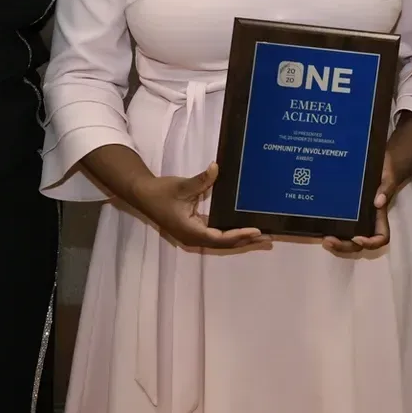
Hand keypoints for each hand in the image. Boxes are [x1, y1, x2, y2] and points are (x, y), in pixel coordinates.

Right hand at [136, 163, 267, 248]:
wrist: (143, 195)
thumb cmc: (161, 192)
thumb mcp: (182, 186)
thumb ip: (201, 180)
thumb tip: (216, 168)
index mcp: (192, 231)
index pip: (220, 237)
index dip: (239, 235)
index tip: (256, 231)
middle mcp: (194, 238)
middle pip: (225, 244)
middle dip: (246, 241)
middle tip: (268, 237)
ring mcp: (194, 235)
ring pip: (221, 242)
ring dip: (240, 239)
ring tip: (261, 237)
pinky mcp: (194, 230)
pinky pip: (216, 236)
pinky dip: (231, 234)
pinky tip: (243, 230)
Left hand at [323, 152, 395, 253]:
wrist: (377, 160)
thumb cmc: (386, 170)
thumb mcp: (388, 176)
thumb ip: (386, 188)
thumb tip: (378, 202)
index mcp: (378, 215)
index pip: (380, 237)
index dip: (370, 243)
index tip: (357, 238)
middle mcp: (366, 219)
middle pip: (358, 243)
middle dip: (344, 246)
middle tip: (329, 241)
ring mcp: (353, 216)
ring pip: (346, 237)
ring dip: (335, 241)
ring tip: (323, 238)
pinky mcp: (342, 208)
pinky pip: (335, 223)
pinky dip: (327, 227)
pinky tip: (317, 224)